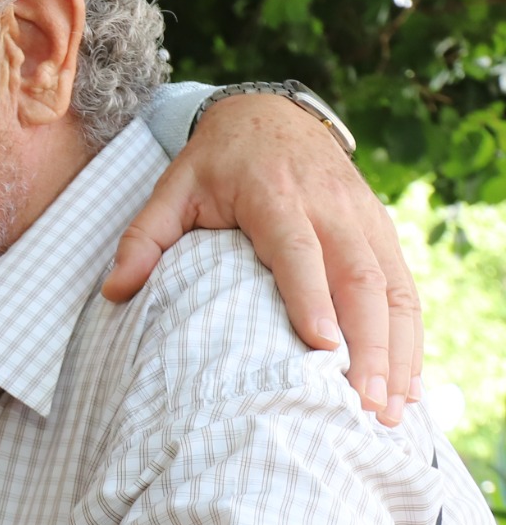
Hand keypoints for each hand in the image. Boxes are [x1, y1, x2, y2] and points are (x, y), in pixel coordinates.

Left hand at [103, 92, 417, 423]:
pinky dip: (411, 337)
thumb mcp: (172, 187)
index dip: (311, 295)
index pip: (298, 249)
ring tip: (392, 410)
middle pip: (358, 277)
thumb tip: (113, 292)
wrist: (271, 113)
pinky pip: (405, 287)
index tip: (322, 345)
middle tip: (364, 403)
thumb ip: (143, 238)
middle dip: (368, 343)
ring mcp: (363, 218)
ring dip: (398, 351)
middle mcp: (329, 206)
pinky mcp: (382, 229)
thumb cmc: (216, 161)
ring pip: (392, 287)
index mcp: (274, 195)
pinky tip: (407, 384)